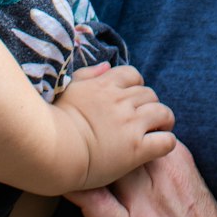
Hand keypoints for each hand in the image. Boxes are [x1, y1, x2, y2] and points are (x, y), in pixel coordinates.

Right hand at [56, 63, 175, 187]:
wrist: (50, 150)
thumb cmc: (49, 122)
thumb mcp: (65, 90)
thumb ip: (87, 75)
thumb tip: (106, 66)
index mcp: (104, 86)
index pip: (133, 75)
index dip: (135, 86)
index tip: (130, 100)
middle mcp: (121, 101)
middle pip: (150, 94)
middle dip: (149, 104)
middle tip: (144, 119)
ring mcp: (131, 124)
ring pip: (163, 113)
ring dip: (163, 121)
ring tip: (158, 130)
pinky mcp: (137, 149)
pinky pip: (166, 141)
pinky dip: (166, 142)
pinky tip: (158, 148)